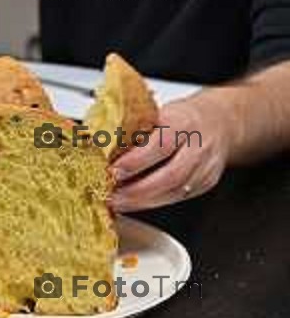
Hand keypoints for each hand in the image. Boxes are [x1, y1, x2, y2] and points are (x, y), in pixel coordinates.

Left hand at [109, 92, 232, 211]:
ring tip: (116, 202)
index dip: (136, 161)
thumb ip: (135, 129)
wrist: (218, 123)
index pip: (161, 144)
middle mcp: (198, 147)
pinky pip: (177, 198)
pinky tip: (132, 203)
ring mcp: (205, 168)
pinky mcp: (205, 184)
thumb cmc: (181, 117)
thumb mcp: (157, 114)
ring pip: (174, 192)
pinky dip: (151, 203)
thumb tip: (100, 144)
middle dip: (136, 190)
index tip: (112, 170)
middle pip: (170, 176)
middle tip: (110, 194)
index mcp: (183, 123)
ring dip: (141, 201)